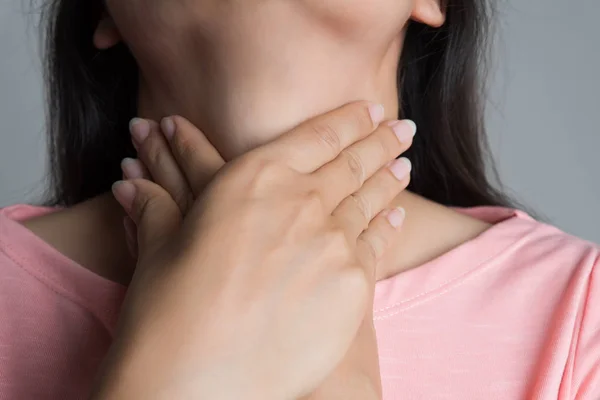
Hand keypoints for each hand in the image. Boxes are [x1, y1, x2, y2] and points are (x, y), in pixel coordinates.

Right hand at [97, 101, 413, 398]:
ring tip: (403, 166)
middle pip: (353, 164)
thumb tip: (131, 181)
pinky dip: (387, 226)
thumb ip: (158, 207)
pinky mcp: (352, 286)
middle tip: (402, 130)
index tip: (368, 109)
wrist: (195, 383)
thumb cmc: (168, 313)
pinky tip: (395, 215)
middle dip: (380, 143)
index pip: (317, 136)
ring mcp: (332, 243)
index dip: (348, 119)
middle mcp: (301, 201)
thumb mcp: (158, 249)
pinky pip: (377, 246)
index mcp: (254, 178)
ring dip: (390, 180)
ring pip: (371, 201)